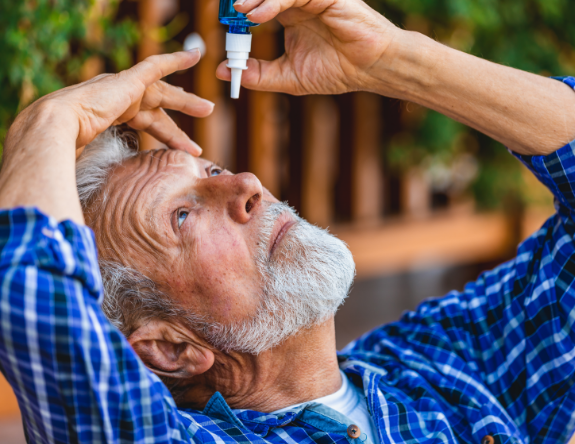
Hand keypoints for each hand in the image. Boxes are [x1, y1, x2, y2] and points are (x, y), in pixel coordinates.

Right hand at [33, 50, 212, 154]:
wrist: (54, 127)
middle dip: (178, 123)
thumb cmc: (64, 148)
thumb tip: (105, 197)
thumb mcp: (92, 160)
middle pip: (158, 110)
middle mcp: (118, 98)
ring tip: (208, 108)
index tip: (180, 147)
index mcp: (110, 114)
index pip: (146, 123)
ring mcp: (123, 87)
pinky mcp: (129, 80)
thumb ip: (104, 168)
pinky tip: (195, 55)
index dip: (166, 135)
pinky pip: (157, 66)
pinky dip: (177, 60)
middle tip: (197, 134)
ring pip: (164, 93)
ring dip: (186, 101)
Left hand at [216, 0, 399, 94]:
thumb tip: (224, 71)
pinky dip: (272, 2)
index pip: (255, 7)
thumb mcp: (288, 77)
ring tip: (238, 11)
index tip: (223, 23)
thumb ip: (258, 74)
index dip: (237, 14)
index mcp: (289, 17)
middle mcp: (297, 3)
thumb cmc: (337, 71)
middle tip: (224, 12)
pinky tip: (257, 15)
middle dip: (240, 1)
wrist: (369, 69)